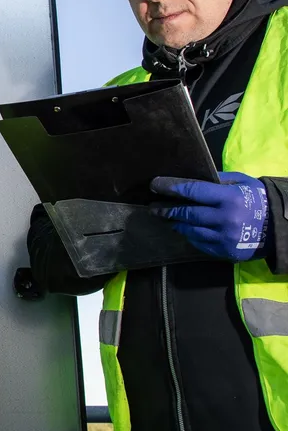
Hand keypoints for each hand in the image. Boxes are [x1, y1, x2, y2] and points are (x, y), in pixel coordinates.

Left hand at [150, 172, 271, 261]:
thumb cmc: (259, 200)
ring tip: (167, 219)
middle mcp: (224, 219)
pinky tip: (184, 231)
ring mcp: (224, 238)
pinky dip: (191, 237)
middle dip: (168, 210)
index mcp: (229, 198)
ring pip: (191, 231)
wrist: (281, 227)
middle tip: (154, 207)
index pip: (192, 191)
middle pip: (188, 214)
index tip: (155, 185)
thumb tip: (192, 178)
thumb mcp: (242, 182)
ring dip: (177, 225)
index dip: (171, 188)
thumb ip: (218, 180)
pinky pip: (201, 244)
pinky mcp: (226, 252)